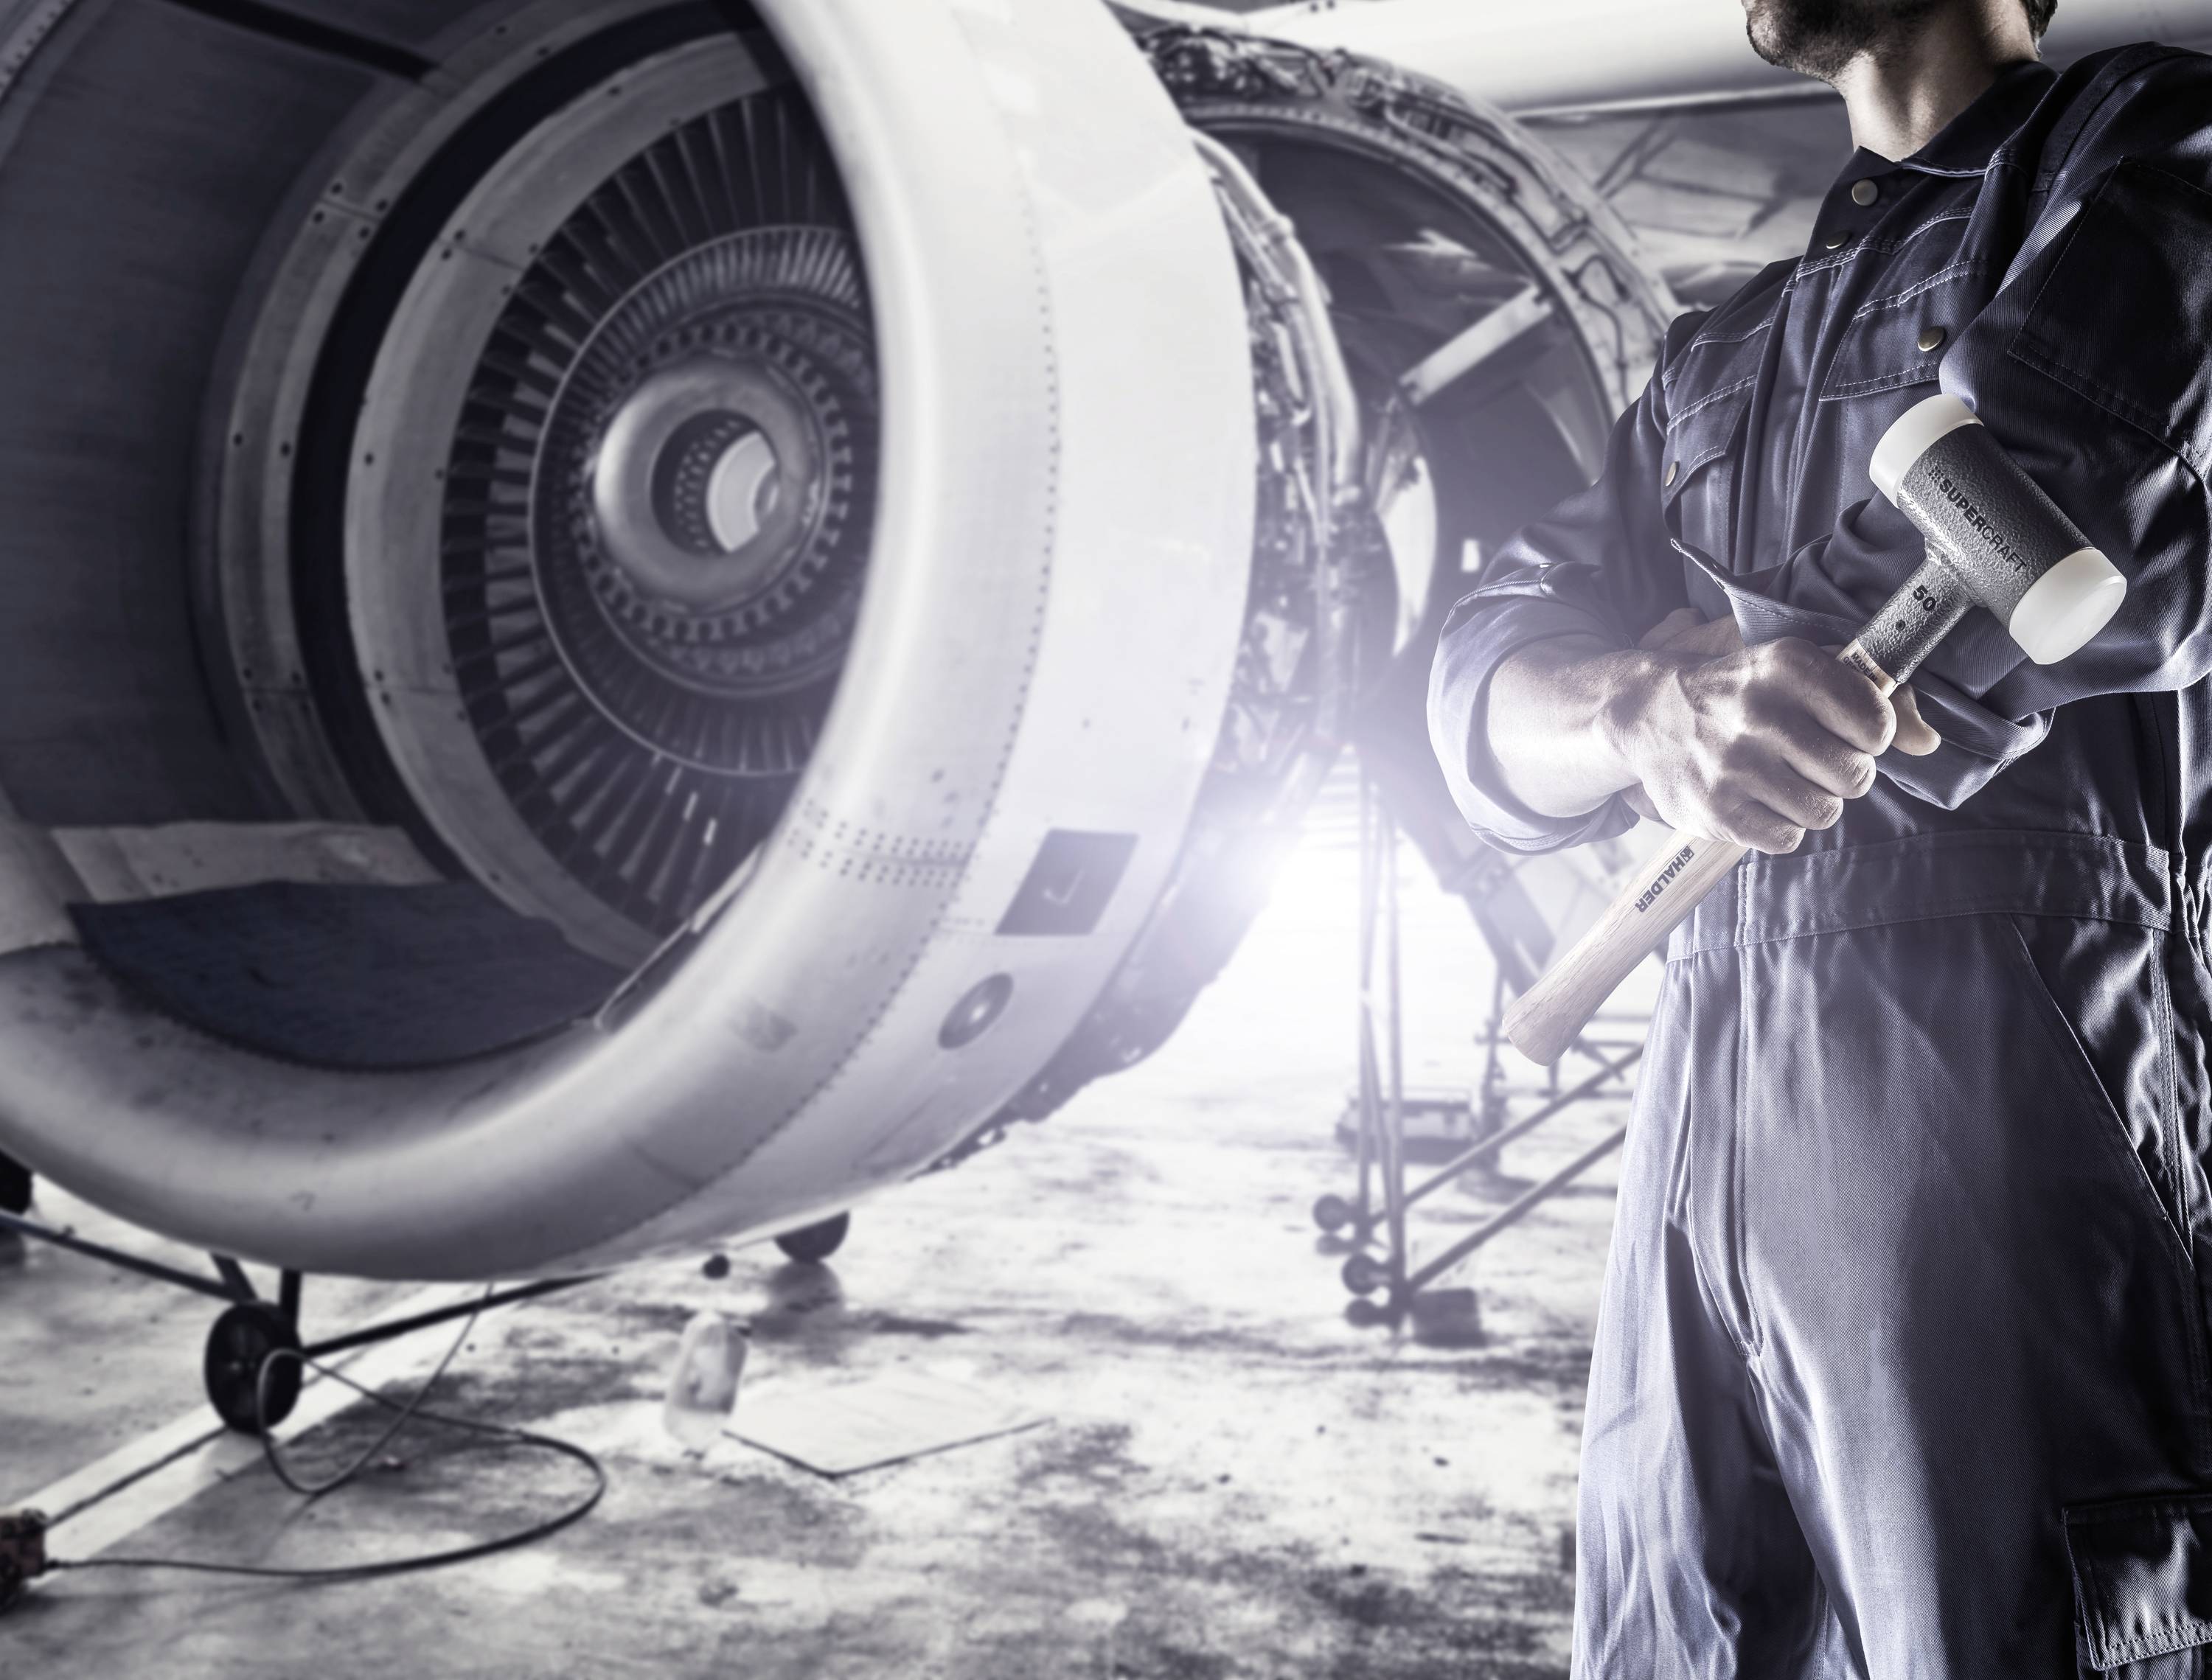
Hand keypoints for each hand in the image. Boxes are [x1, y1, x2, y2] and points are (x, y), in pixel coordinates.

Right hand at [1610, 610, 1940, 852]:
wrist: (1651, 715)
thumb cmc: (1745, 693)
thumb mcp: (1803, 675)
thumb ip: (1873, 702)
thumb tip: (1928, 743)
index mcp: (1788, 666)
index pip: (1875, 723)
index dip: (1868, 735)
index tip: (1841, 729)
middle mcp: (1759, 712)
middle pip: (1855, 776)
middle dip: (1843, 774)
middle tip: (1811, 760)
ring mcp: (1733, 765)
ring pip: (1824, 813)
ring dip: (1812, 802)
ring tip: (1783, 780)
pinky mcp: (1715, 810)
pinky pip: (1787, 839)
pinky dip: (1781, 826)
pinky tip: (1758, 800)